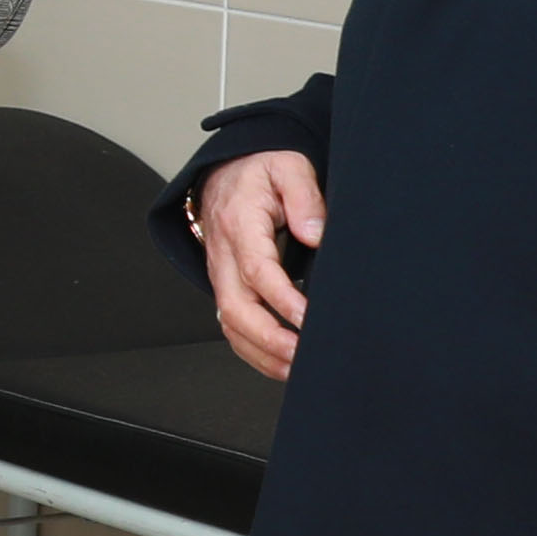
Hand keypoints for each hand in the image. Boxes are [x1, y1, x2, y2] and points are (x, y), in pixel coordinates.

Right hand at [196, 149, 324, 381]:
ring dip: (261, 352)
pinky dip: (253, 351)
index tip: (309, 318)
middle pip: (235, 308)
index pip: (257, 270)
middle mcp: (223, 255)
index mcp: (239, 224)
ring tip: (295, 369)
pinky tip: (280, 364)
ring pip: (230, 324)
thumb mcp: (287, 166)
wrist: (227, 172)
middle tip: (302, 355)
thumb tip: (315, 234)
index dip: (282, 299)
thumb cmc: (259, 171)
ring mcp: (220, 274)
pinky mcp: (226, 286)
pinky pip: (232, 326)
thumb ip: (303, 197)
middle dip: (268, 338)